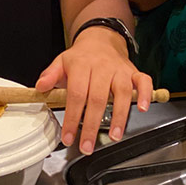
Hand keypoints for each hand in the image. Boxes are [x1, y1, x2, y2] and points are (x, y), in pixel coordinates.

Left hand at [35, 26, 152, 153]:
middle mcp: (102, 67)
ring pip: (122, 92)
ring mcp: (120, 70)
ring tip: (115, 136)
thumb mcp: (61, 62)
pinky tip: (143, 109)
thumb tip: (40, 87)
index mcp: (81, 65)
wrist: (101, 39)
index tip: (68, 137)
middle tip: (87, 146)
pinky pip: (143, 82)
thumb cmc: (81, 57)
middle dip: (91, 125)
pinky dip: (145, 94)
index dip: (71, 117)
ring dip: (119, 116)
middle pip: (97, 98)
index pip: (76, 94)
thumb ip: (50, 75)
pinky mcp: (133, 72)